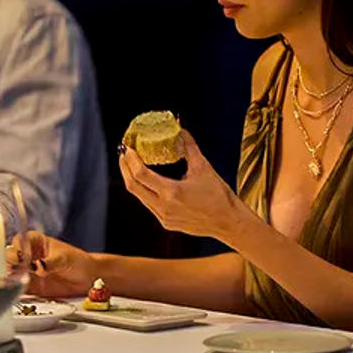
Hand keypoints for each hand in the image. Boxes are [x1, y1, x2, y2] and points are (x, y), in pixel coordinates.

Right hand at [14, 230, 96, 298]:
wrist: (89, 278)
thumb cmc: (78, 261)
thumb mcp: (64, 259)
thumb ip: (50, 263)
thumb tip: (38, 266)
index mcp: (35, 241)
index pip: (19, 241)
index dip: (17, 249)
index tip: (20, 257)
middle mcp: (28, 255)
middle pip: (10, 256)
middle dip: (11, 263)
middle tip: (17, 271)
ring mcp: (28, 271)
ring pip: (11, 272)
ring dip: (10, 277)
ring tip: (15, 282)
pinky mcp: (31, 286)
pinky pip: (18, 288)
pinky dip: (15, 290)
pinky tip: (16, 291)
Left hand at [119, 129, 246, 240]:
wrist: (229, 222)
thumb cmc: (219, 195)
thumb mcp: (203, 167)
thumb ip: (188, 146)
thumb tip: (180, 128)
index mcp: (172, 193)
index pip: (140, 175)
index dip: (130, 159)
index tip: (127, 147)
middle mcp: (164, 207)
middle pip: (133, 186)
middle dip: (125, 167)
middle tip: (123, 152)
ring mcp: (164, 217)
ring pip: (139, 196)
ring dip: (132, 178)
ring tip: (130, 163)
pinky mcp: (166, 223)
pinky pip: (148, 204)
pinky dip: (143, 190)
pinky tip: (145, 179)